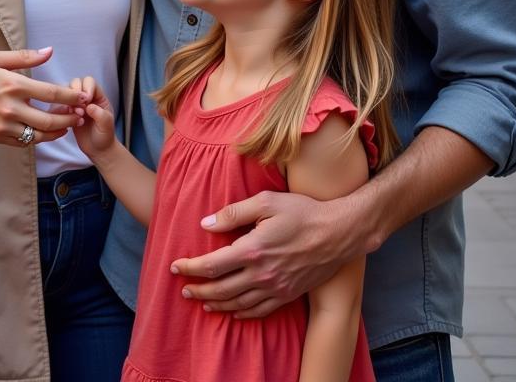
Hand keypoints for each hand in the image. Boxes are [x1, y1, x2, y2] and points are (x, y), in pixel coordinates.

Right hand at [0, 47, 87, 145]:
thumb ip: (24, 57)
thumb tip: (49, 51)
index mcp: (12, 84)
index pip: (50, 93)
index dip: (71, 96)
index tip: (83, 97)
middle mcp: (10, 107)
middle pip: (49, 119)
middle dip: (69, 119)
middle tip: (80, 116)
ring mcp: (2, 125)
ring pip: (38, 135)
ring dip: (56, 132)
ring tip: (66, 126)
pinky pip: (22, 142)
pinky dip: (35, 138)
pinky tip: (41, 131)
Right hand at [68, 76, 117, 161]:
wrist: (98, 151)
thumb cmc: (105, 137)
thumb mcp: (107, 126)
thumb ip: (101, 115)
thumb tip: (90, 106)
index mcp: (98, 97)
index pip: (89, 82)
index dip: (86, 88)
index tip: (87, 102)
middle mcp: (86, 98)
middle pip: (75, 83)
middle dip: (74, 94)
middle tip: (79, 110)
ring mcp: (76, 105)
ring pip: (65, 93)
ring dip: (67, 102)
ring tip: (74, 115)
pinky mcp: (67, 113)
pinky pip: (59, 105)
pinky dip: (60, 110)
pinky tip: (67, 120)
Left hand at [170, 191, 360, 317]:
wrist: (339, 233)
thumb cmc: (302, 211)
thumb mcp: (266, 202)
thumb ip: (234, 213)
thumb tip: (205, 224)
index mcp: (252, 249)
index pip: (211, 265)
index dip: (190, 267)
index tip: (175, 266)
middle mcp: (261, 274)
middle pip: (221, 289)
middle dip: (198, 290)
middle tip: (183, 289)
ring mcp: (276, 288)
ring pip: (238, 303)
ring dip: (216, 304)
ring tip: (202, 302)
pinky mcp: (288, 294)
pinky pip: (260, 311)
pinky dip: (242, 313)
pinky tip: (233, 311)